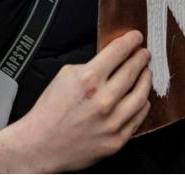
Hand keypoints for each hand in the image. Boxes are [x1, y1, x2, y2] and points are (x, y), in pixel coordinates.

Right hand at [0, 30, 151, 172]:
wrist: (38, 146)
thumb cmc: (49, 112)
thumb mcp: (65, 76)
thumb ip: (91, 65)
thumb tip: (112, 58)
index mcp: (88, 80)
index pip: (119, 51)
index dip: (131, 40)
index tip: (136, 37)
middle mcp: (103, 100)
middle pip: (134, 69)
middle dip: (141, 57)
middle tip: (144, 54)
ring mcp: (112, 121)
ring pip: (142, 93)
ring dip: (146, 79)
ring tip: (145, 72)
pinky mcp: (116, 139)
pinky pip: (139, 116)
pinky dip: (142, 103)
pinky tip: (140, 97)